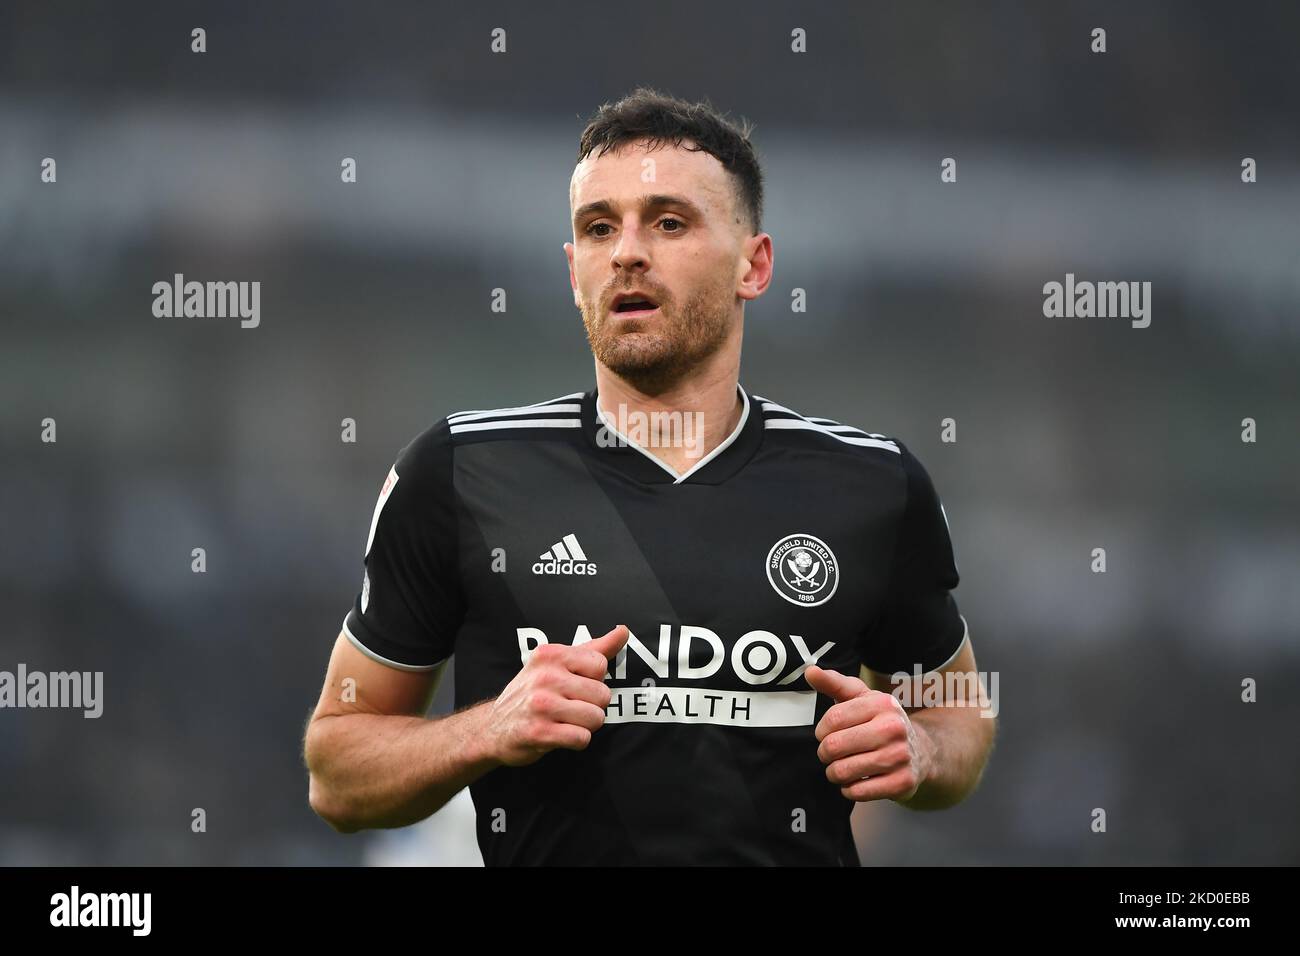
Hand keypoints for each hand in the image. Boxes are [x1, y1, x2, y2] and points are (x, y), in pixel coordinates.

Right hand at [483, 624, 629, 767]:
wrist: (494, 727)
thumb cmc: (533, 692)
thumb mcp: (558, 664)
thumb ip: (594, 648)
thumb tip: (623, 630)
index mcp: (550, 654)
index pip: (600, 665)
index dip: (594, 680)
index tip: (575, 685)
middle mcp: (544, 677)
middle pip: (603, 695)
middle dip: (593, 706)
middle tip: (569, 708)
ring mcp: (540, 705)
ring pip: (596, 718)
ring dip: (586, 726)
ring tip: (566, 721)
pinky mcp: (538, 733)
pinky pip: (582, 738)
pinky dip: (577, 741)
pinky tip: (560, 735)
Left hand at [805, 665, 927, 802]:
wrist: (922, 752)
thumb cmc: (882, 722)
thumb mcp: (862, 698)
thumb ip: (834, 684)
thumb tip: (810, 671)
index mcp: (882, 704)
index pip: (833, 718)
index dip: (821, 730)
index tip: (826, 734)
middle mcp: (893, 728)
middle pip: (835, 746)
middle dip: (825, 753)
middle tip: (830, 754)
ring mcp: (899, 756)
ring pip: (843, 771)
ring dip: (834, 773)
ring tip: (840, 768)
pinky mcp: (902, 782)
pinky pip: (858, 792)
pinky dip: (849, 789)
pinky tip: (855, 781)